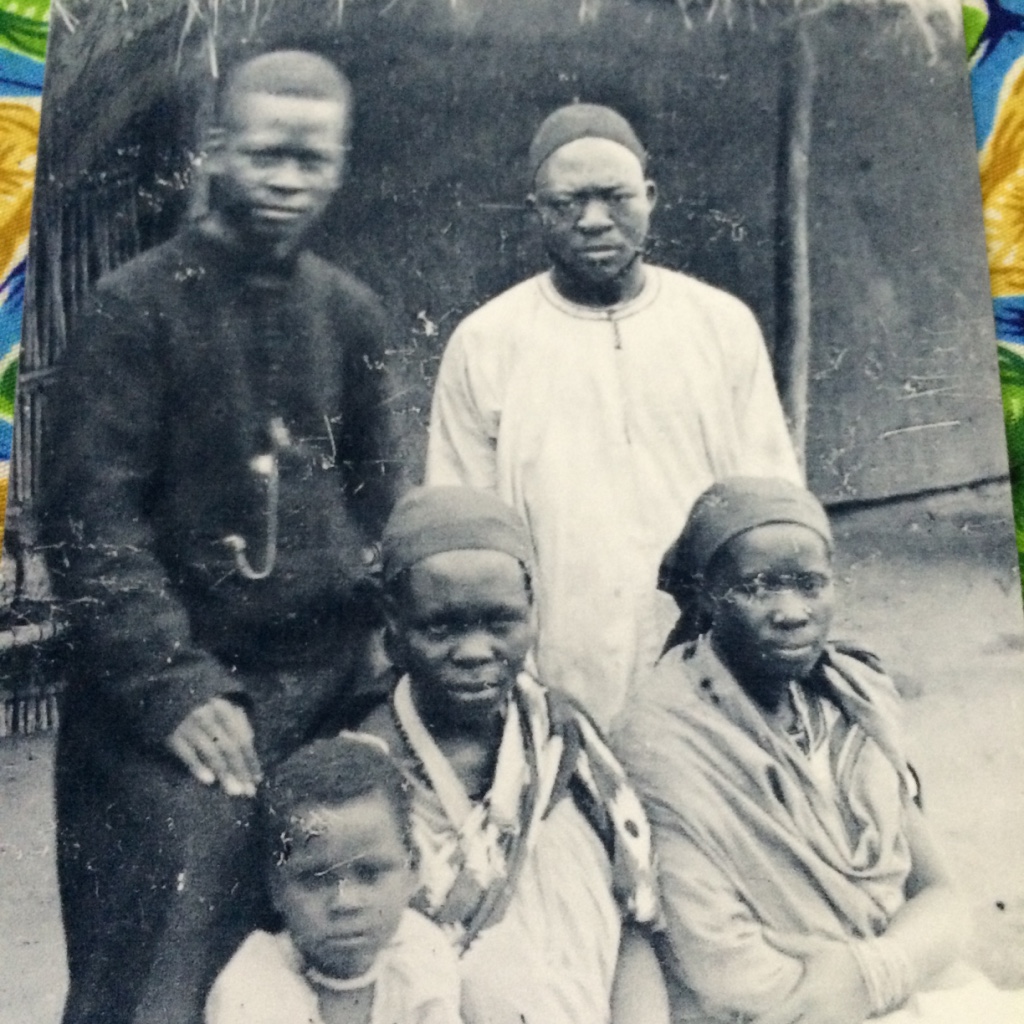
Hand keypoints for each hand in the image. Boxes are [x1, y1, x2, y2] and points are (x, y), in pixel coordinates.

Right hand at [167, 697, 260, 796]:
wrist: (171, 698)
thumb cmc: (207, 712)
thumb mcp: (224, 713)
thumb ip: (239, 731)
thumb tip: (251, 763)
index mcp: (225, 709)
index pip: (242, 738)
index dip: (251, 760)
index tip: (257, 780)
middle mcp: (209, 715)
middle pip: (229, 746)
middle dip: (240, 770)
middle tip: (247, 792)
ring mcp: (190, 725)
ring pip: (211, 752)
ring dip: (224, 773)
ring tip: (233, 791)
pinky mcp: (173, 736)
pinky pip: (187, 753)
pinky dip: (198, 766)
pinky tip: (208, 781)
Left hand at [756, 933, 870, 1023]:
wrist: (878, 974)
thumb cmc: (842, 958)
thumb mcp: (814, 948)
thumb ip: (787, 943)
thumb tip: (763, 931)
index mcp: (807, 997)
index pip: (777, 1019)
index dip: (760, 1023)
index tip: (746, 1022)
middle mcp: (819, 1018)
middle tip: (759, 1021)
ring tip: (779, 1019)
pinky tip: (797, 1022)